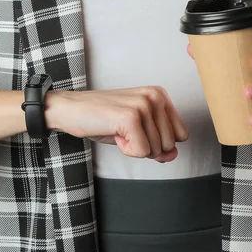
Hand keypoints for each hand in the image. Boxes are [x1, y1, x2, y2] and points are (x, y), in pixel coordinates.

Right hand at [44, 86, 188, 162]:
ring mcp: (143, 105)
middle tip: (124, 131)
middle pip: (170, 145)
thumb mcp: (136, 131)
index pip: (181, 135)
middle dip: (146, 147)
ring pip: (156, 150)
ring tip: (117, 130)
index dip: (158, 142)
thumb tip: (173, 156)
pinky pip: (141, 152)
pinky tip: (114, 134)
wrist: (70, 110)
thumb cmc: (102, 119)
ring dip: (133, 148)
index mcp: (160, 95)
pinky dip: (126, 150)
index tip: (136, 130)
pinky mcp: (130, 117)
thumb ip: (159, 143)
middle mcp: (155, 96)